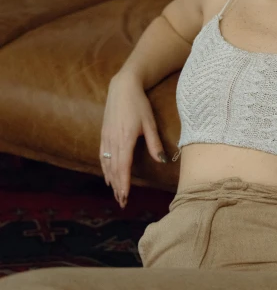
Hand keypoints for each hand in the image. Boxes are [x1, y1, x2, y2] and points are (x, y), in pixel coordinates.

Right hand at [100, 72, 167, 208]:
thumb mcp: (150, 123)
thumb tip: (162, 161)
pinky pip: (102, 155)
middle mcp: (113, 141)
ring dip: (111, 180)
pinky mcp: (104, 134)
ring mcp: (106, 138)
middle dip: (118, 187)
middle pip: (114, 169)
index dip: (124, 183)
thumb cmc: (139, 104)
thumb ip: (154, 143)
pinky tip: (107, 176)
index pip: (124, 167)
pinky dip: (104, 168)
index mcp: (125, 139)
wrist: (122, 87)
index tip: (125, 196)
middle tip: (122, 202)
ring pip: (107, 164)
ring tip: (116, 194)